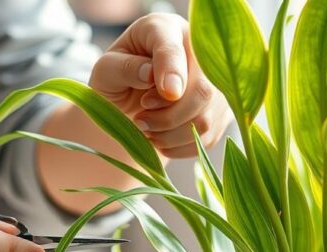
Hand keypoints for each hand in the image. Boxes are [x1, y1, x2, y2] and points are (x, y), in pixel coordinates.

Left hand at [89, 13, 232, 157]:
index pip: (175, 48)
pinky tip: (160, 136)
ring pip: (205, 120)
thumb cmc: (116, 78)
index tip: (166, 92)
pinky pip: (205, 138)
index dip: (172, 70)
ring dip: (169, 134)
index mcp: (166, 30)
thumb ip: (123, 68)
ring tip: (146, 126)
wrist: (130, 99)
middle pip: (201, 91)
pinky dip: (177, 146)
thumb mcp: (106, 70)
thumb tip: (150, 74)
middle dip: (167, 116)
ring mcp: (216, 83)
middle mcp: (200, 51)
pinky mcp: (220, 112)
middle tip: (140, 119)